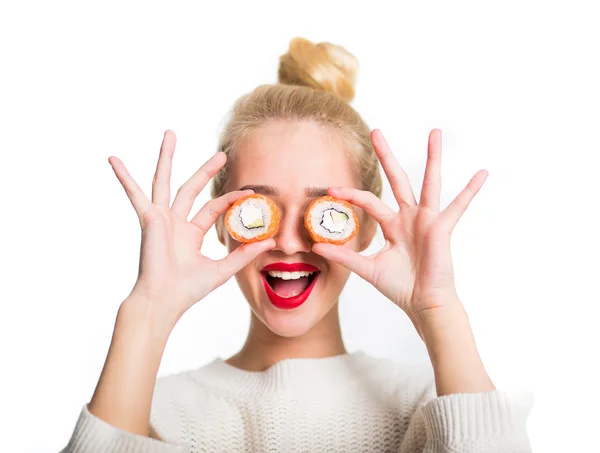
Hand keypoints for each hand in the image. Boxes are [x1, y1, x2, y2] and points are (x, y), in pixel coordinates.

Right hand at [108, 130, 274, 324]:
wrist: (164, 301)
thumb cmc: (188, 290)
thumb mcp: (222, 269)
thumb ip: (244, 254)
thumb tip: (270, 242)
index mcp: (190, 233)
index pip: (213, 207)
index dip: (232, 199)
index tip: (251, 193)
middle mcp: (174, 223)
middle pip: (191, 188)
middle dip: (206, 170)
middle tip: (222, 153)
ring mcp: (160, 219)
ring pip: (165, 181)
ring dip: (167, 157)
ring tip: (170, 133)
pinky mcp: (148, 219)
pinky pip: (134, 194)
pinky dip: (124, 178)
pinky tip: (114, 160)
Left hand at [313, 128, 487, 316]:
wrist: (422, 304)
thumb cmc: (399, 287)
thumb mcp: (367, 268)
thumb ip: (344, 255)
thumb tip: (316, 247)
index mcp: (392, 224)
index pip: (369, 201)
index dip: (350, 195)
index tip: (331, 189)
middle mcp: (409, 217)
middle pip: (397, 179)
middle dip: (386, 156)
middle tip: (376, 131)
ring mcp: (427, 220)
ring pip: (429, 182)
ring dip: (432, 157)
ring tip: (434, 133)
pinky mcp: (442, 228)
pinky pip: (459, 206)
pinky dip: (470, 191)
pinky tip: (482, 173)